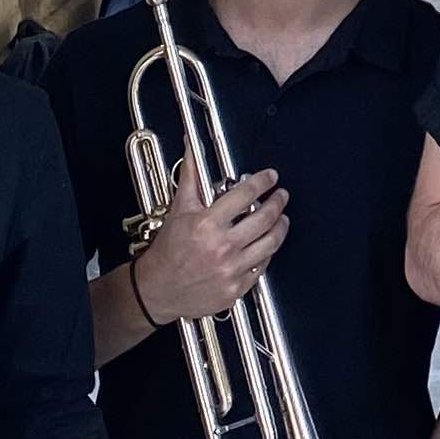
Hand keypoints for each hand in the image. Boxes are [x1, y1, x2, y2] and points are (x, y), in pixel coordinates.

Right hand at [130, 165, 286, 330]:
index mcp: (207, 224)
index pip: (245, 194)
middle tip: (281, 196)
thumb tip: (192, 149)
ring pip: (270, 243)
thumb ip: (191, 176)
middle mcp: (221, 247)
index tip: (270, 177)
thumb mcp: (179, 209)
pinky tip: (267, 244)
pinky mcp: (236, 287)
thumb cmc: (168, 251)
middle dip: (278, 202)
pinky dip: (268, 252)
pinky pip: (262, 267)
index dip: (262, 181)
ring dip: (280, 227)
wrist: (158, 289)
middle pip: (264, 218)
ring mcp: (231, 269)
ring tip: (282, 219)